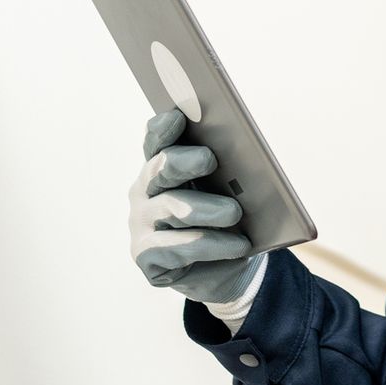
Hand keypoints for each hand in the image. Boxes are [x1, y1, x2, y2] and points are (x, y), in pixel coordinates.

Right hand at [128, 105, 259, 304]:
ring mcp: (140, 223)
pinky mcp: (146, 256)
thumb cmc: (226, 219)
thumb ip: (227, 172)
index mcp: (161, 165)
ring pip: (171, 208)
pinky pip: (176, 247)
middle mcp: (144, 190)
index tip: (179, 116)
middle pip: (160, 168)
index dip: (164, 127)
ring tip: (235, 212)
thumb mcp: (229, 192)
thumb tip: (245, 158)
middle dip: (184, 161)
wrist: (225, 268)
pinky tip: (238, 245)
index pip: (156, 139)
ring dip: (206, 209)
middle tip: (210, 159)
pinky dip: (211, 245)